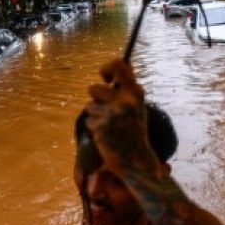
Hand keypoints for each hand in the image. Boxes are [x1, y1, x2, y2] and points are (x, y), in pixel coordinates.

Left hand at [83, 59, 158, 175]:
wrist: (136, 159)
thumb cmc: (133, 130)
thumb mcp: (135, 106)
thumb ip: (126, 87)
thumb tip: (116, 65)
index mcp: (135, 93)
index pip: (118, 65)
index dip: (106, 68)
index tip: (105, 77)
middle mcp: (125, 101)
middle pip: (93, 88)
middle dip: (95, 99)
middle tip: (107, 111)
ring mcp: (112, 114)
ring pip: (89, 105)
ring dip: (95, 115)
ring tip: (109, 125)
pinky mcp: (101, 126)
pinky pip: (89, 120)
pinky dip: (95, 128)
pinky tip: (107, 135)